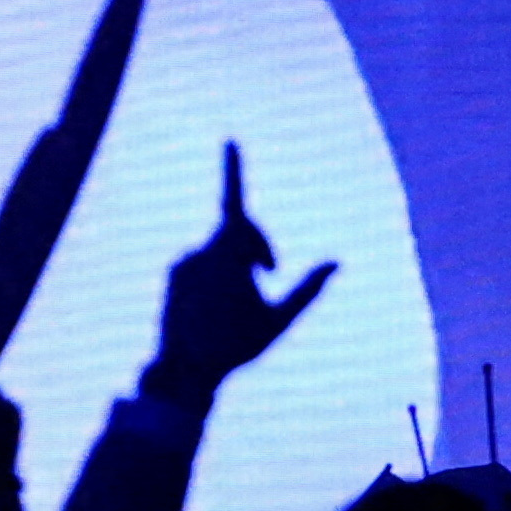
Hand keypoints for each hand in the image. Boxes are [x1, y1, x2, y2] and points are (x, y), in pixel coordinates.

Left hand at [148, 142, 338, 411]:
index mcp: (227, 254)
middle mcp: (200, 251)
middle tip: (273, 270)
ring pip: (221, 252)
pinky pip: (202, 265)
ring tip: (241, 302)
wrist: (184, 369)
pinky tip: (218, 307)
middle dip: (259, 245)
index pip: (235, 203)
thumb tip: (336, 262)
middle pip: (239, 233)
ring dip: (238, 266)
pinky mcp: (173, 275)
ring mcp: (183, 263)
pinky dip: (218, 277)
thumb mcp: (280, 319)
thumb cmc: (236, 345)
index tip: (230, 140)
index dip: (234, 169)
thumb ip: (308, 288)